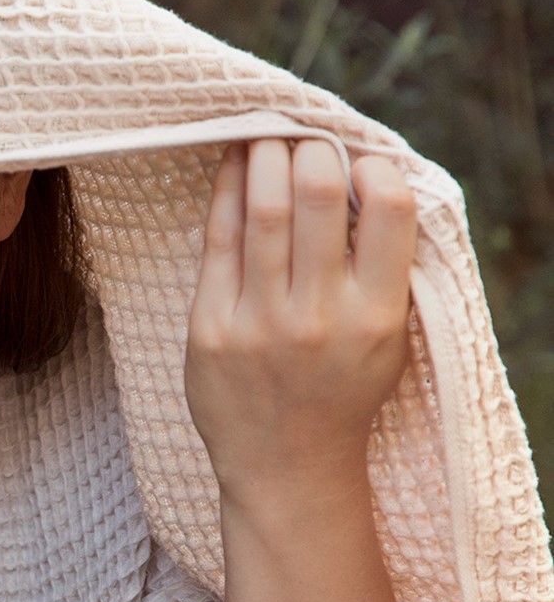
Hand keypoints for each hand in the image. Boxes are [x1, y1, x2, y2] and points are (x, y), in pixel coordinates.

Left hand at [185, 139, 416, 498]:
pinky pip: (217, 240)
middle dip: (312, 150)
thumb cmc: (339, 390)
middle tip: (305, 138)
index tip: (361, 160)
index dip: (375, 169)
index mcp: (376, 316)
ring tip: (266, 136)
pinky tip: (232, 165)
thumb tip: (366, 180)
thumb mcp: (385, 337)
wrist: (286, 465)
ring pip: (262, 211)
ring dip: (264, 157)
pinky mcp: (211, 326)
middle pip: (316, 198)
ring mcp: (259, 321)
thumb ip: (382, 271)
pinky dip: (226, 192)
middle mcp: (318, 316)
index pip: (389, 212)